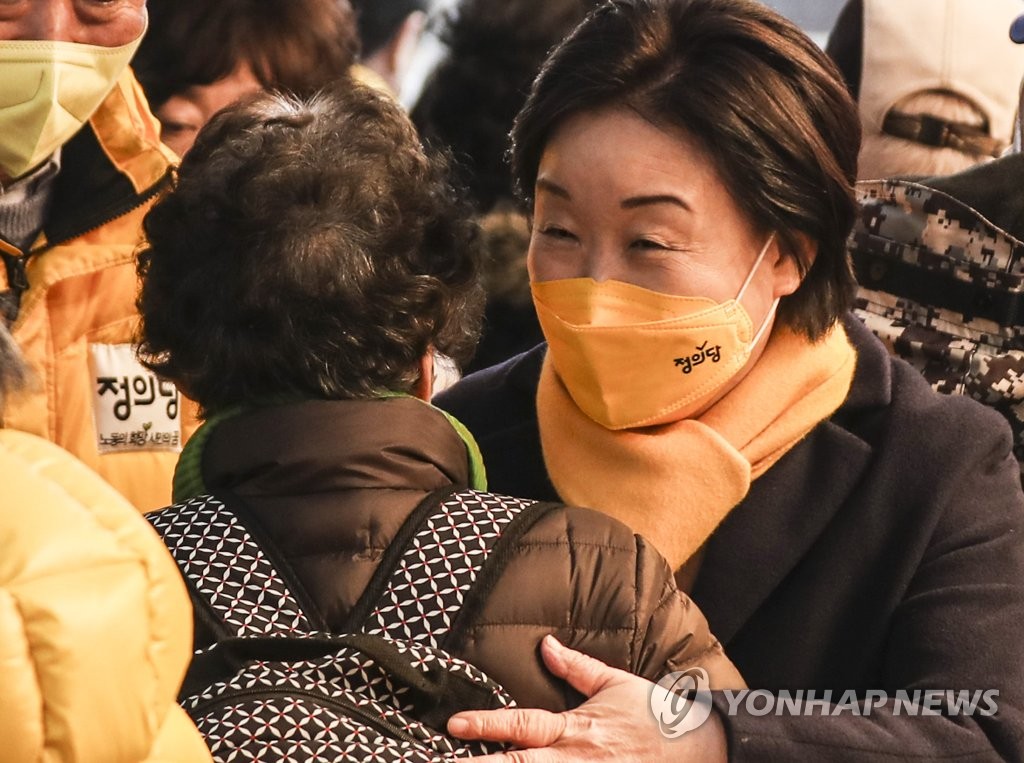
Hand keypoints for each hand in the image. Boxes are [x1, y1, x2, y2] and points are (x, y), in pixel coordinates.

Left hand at [447, 635, 727, 761]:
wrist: (701, 750)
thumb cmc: (654, 716)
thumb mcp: (615, 684)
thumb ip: (576, 668)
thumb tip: (546, 645)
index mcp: (576, 728)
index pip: (522, 725)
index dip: (487, 724)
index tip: (453, 725)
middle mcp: (575, 761)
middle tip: (441, 761)